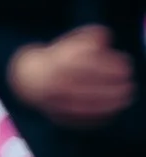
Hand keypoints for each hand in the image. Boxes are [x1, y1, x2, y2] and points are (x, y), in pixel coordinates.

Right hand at [7, 25, 134, 128]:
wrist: (26, 78)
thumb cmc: (56, 57)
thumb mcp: (70, 42)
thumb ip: (89, 37)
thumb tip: (105, 37)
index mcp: (55, 63)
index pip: (87, 64)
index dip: (110, 64)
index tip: (126, 63)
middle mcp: (53, 84)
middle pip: (88, 86)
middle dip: (113, 86)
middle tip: (130, 84)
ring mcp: (53, 102)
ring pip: (84, 105)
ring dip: (109, 103)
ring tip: (125, 98)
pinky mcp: (56, 116)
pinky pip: (80, 119)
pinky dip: (98, 116)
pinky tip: (112, 111)